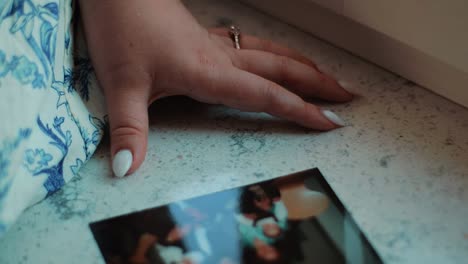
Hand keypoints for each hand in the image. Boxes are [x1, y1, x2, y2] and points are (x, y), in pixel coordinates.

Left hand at [79, 0, 352, 176]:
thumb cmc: (120, 30)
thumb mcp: (121, 84)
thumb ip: (128, 129)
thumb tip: (127, 170)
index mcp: (208, 72)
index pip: (265, 94)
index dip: (300, 110)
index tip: (331, 123)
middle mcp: (219, 57)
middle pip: (280, 69)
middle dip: (317, 84)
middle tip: (348, 97)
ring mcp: (214, 44)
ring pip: (270, 53)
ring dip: (302, 65)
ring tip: (327, 77)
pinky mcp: (204, 37)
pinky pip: (251, 45)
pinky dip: (273, 53)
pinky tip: (275, 57)